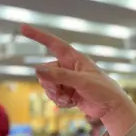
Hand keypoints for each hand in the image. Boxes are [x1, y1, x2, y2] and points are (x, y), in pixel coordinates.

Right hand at [20, 25, 135, 135]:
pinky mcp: (67, 92)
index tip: (23, 28)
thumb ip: (60, 76)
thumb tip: (38, 68)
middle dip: (50, 83)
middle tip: (63, 91)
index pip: (53, 44)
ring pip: (47, 85)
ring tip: (70, 98)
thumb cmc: (103, 90)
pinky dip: (60, 102)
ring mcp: (67, 80)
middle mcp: (68, 67)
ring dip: (56, 94)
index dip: (38, 36)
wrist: (112, 108)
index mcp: (74, 59)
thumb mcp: (83, 81)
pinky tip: (73, 103)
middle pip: (45, 71)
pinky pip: (53, 96)